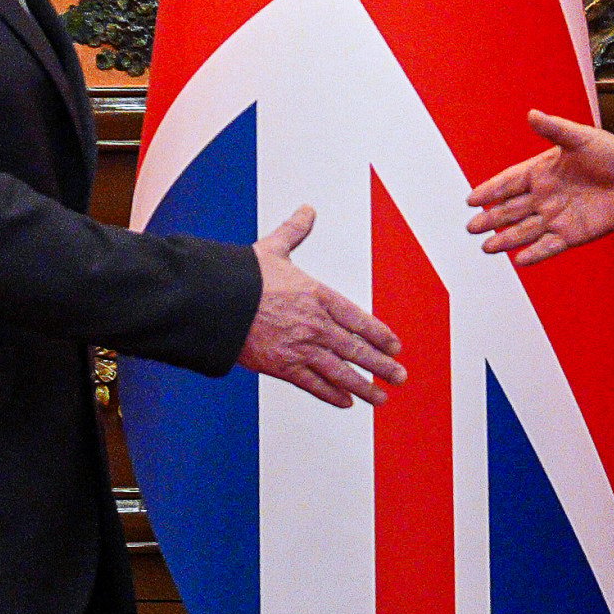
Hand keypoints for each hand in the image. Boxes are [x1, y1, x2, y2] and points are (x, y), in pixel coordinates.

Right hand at [238, 206, 404, 406]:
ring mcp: (300, 347)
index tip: (394, 346)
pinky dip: (331, 395)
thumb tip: (307, 211)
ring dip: (364, 386)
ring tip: (380, 398)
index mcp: (317, 295)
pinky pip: (313, 384)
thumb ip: (294, 232)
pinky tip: (345, 402)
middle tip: (398, 376)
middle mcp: (314, 324)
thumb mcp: (273, 249)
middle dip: (381, 366)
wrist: (214, 301)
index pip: (358, 318)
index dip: (379, 334)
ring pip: (340, 371)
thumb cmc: (242, 276)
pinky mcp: (281, 366)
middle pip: (356, 349)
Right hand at [466, 110, 613, 263]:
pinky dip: (535, 253)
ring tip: (487, 247)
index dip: (490, 190)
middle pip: (511, 209)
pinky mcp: (572, 234)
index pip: (509, 182)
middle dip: (491, 218)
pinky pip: (549, 246)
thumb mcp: (581, 138)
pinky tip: (519, 260)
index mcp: (542, 171)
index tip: (471, 199)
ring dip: (506, 239)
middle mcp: (544, 196)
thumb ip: (555, 129)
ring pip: (525, 230)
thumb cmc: (610, 154)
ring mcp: (556, 216)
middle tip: (471, 227)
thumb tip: (533, 114)